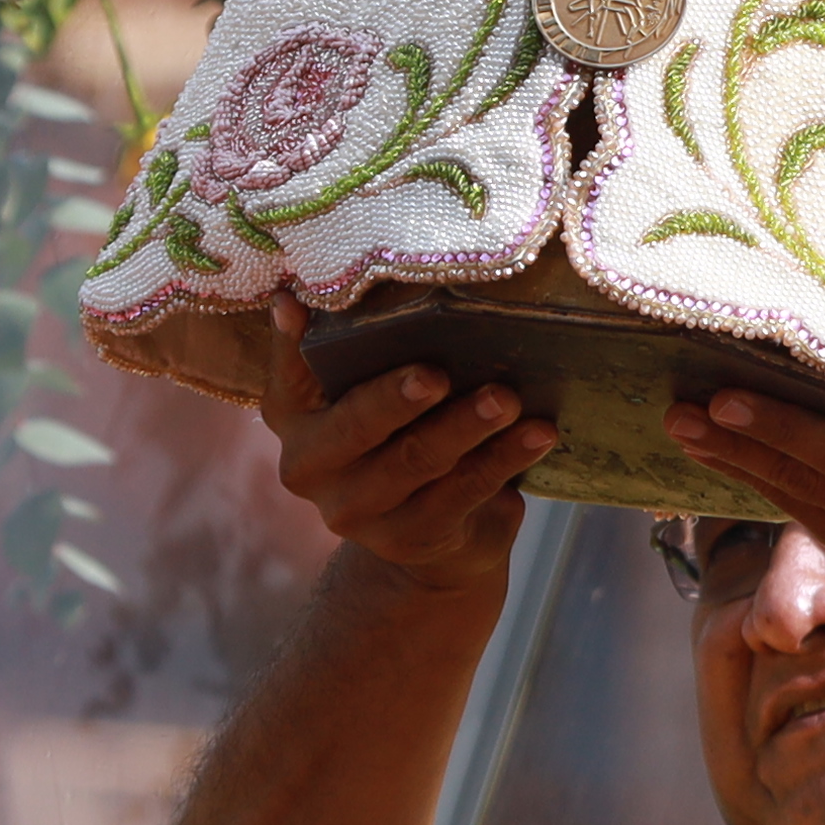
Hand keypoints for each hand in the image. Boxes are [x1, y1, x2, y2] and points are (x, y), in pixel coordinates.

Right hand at [258, 299, 553, 589]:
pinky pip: (463, 493)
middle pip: (356, 426)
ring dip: (467, 426)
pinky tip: (537, 434)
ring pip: (415, 460)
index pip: (286, 375)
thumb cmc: (399, 432)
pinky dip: (504, 458)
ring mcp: (356, 511)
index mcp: (293, 417)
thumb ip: (360, 348)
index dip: (288, 343)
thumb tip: (359, 286)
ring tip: (508, 398)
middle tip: (438, 373)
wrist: (427, 536)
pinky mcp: (410, 538)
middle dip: (397, 397)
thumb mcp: (369, 392)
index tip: (297, 304)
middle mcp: (309, 468)